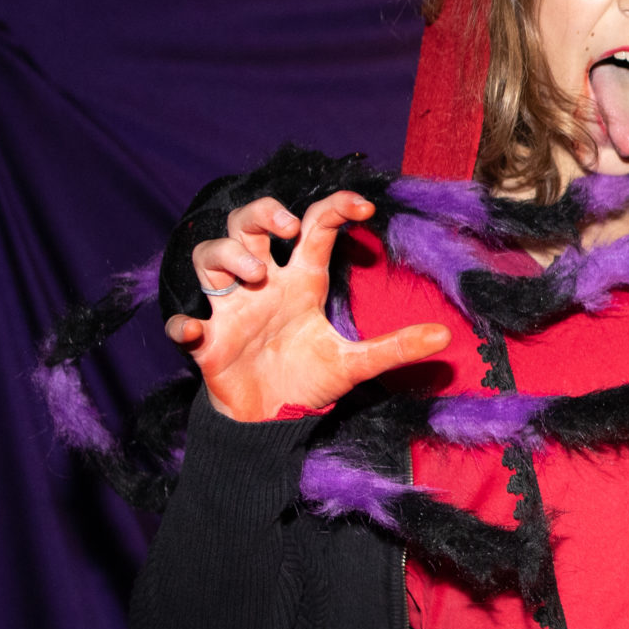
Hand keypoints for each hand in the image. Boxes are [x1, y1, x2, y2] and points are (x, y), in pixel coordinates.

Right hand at [166, 191, 449, 421]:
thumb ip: (396, 347)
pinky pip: (182, 321)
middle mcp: (264, 284)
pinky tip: (196, 330)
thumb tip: (445, 337)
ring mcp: (230, 308)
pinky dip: (184, 323)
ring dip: (227, 257)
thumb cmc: (310, 381)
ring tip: (254, 276)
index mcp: (301, 280)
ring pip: (209, 256)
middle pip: (248, 224)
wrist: (273, 421)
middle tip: (284, 228)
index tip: (363, 207)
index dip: (335, 206)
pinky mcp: (206, 340)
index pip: (313, 226)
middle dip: (261, 214)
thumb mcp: (357, 364)